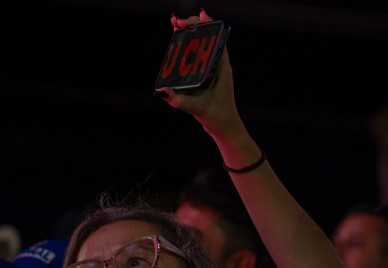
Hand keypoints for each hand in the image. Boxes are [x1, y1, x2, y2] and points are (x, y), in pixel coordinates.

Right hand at [156, 11, 245, 140]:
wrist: (226, 129)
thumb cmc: (218, 117)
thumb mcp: (197, 109)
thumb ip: (180, 101)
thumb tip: (162, 91)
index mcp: (222, 67)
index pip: (216, 39)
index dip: (206, 25)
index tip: (194, 18)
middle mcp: (218, 65)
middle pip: (207, 38)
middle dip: (193, 26)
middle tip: (177, 22)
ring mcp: (212, 70)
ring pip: (201, 45)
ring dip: (189, 34)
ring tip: (175, 24)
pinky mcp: (206, 76)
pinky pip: (197, 56)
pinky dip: (187, 46)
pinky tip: (178, 41)